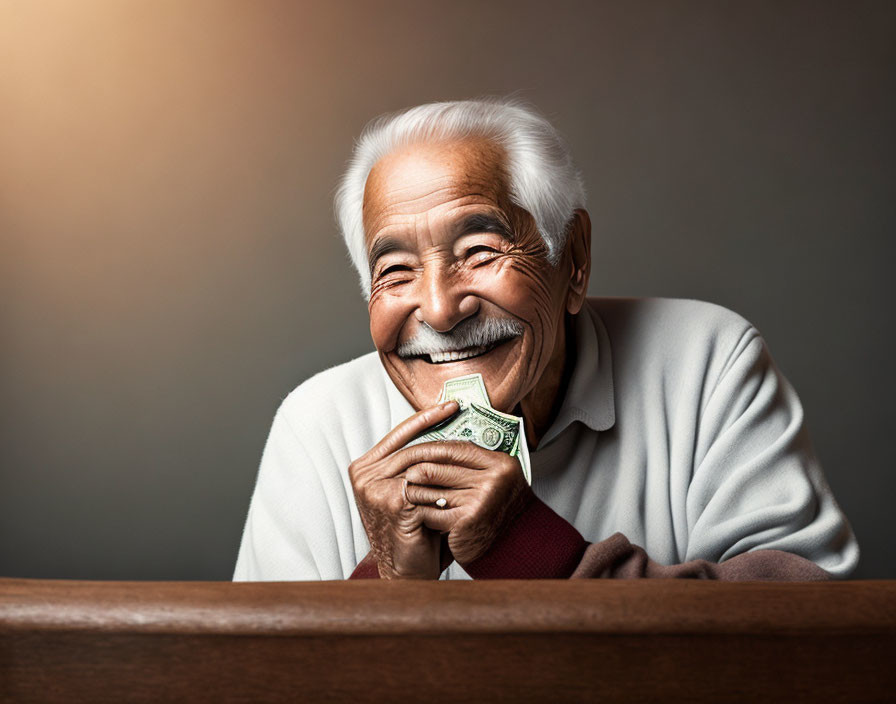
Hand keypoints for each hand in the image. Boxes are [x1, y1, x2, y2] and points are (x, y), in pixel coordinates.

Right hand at [348, 400, 458, 578]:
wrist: (407, 572)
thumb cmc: (413, 533)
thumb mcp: (410, 492)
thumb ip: (418, 466)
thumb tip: (447, 434)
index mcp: (365, 469)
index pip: (399, 435)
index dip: (425, 417)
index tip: (450, 405)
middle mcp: (364, 476)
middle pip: (413, 446)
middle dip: (444, 433)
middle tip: (469, 420)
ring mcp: (375, 489)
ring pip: (423, 464)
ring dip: (452, 461)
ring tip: (478, 451)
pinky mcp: (392, 502)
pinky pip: (428, 485)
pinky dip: (449, 484)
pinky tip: (469, 481)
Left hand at [401, 441, 534, 564]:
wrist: (514, 546)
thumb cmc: (498, 512)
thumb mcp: (492, 479)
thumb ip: (470, 462)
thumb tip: (434, 447)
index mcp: (500, 463)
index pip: (453, 448)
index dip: (428, 449)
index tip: (411, 452)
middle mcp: (493, 479)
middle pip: (437, 467)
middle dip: (414, 470)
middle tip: (399, 474)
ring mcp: (481, 499)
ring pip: (430, 490)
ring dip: (414, 493)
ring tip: (404, 493)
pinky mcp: (467, 521)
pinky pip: (431, 512)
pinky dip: (421, 513)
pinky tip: (417, 514)